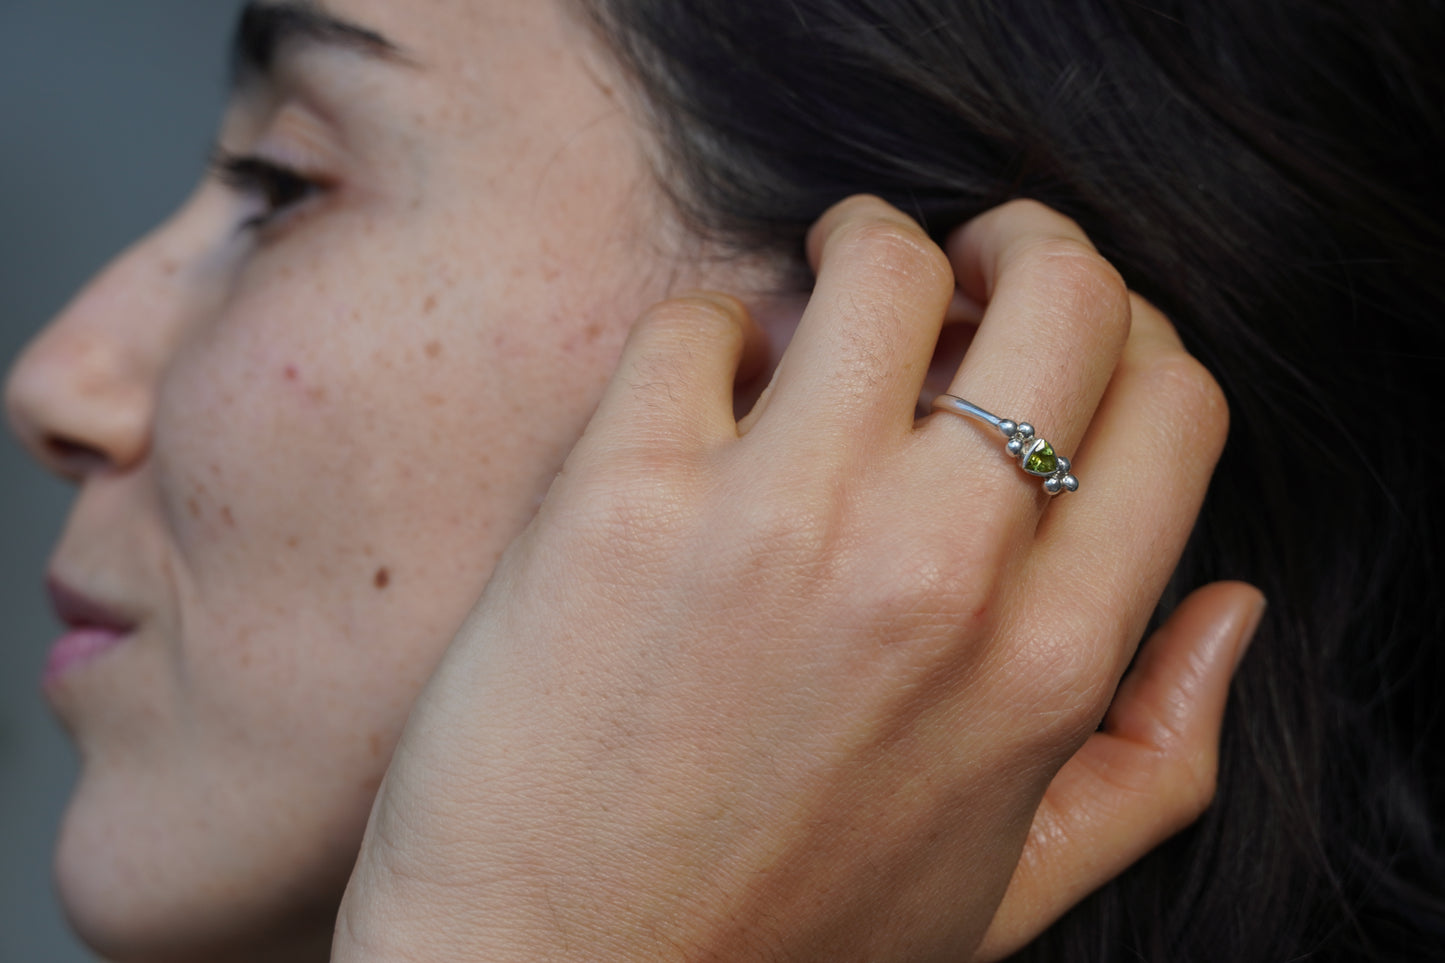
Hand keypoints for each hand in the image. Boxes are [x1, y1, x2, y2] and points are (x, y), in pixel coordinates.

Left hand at [334, 196, 1250, 960]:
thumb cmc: (778, 940)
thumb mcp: (1004, 889)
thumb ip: (1152, 759)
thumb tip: (1233, 609)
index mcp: (1050, 665)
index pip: (1172, 401)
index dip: (1127, 338)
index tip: (1055, 338)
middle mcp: (935, 574)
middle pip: (1059, 291)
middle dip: (1021, 246)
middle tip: (960, 266)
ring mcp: (778, 524)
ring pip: (880, 264)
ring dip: (863, 254)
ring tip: (822, 302)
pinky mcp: (621, 497)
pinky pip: (699, 321)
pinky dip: (710, 333)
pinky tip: (698, 402)